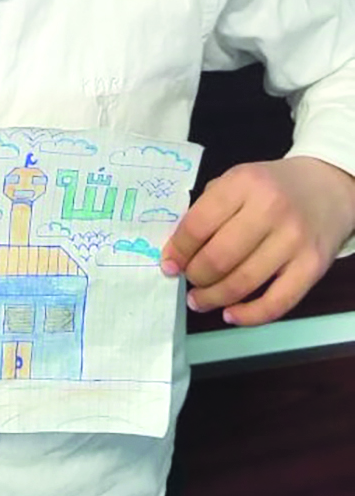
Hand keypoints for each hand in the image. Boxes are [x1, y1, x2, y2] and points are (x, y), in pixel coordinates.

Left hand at [160, 156, 354, 326]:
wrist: (327, 187)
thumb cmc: (272, 187)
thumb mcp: (238, 179)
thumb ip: (208, 207)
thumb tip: (178, 250)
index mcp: (244, 183)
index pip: (199, 224)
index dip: (178, 250)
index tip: (168, 264)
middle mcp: (270, 209)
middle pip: (219, 258)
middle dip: (195, 276)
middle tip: (188, 280)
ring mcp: (294, 240)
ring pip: (243, 283)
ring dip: (214, 298)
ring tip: (200, 300)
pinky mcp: (312, 266)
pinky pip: (276, 303)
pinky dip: (248, 316)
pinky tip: (230, 314)